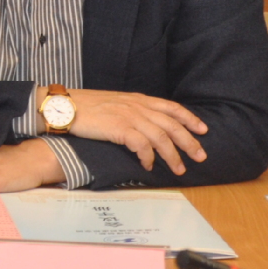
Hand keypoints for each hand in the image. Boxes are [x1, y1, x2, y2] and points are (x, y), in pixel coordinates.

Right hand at [64, 88, 209, 174]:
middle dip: (189, 141)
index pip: (171, 107)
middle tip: (200, 156)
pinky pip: (142, 146)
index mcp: (137, 99)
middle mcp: (137, 106)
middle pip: (172, 124)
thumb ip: (131, 110)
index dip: (189, 118)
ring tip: (178, 169)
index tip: (203, 129)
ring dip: (172, 155)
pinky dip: (149, 158)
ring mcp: (129, 116)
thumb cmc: (86, 106)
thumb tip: (144, 124)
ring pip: (161, 137)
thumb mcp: (114, 102)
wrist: (65, 106)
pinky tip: (148, 166)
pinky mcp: (119, 128)